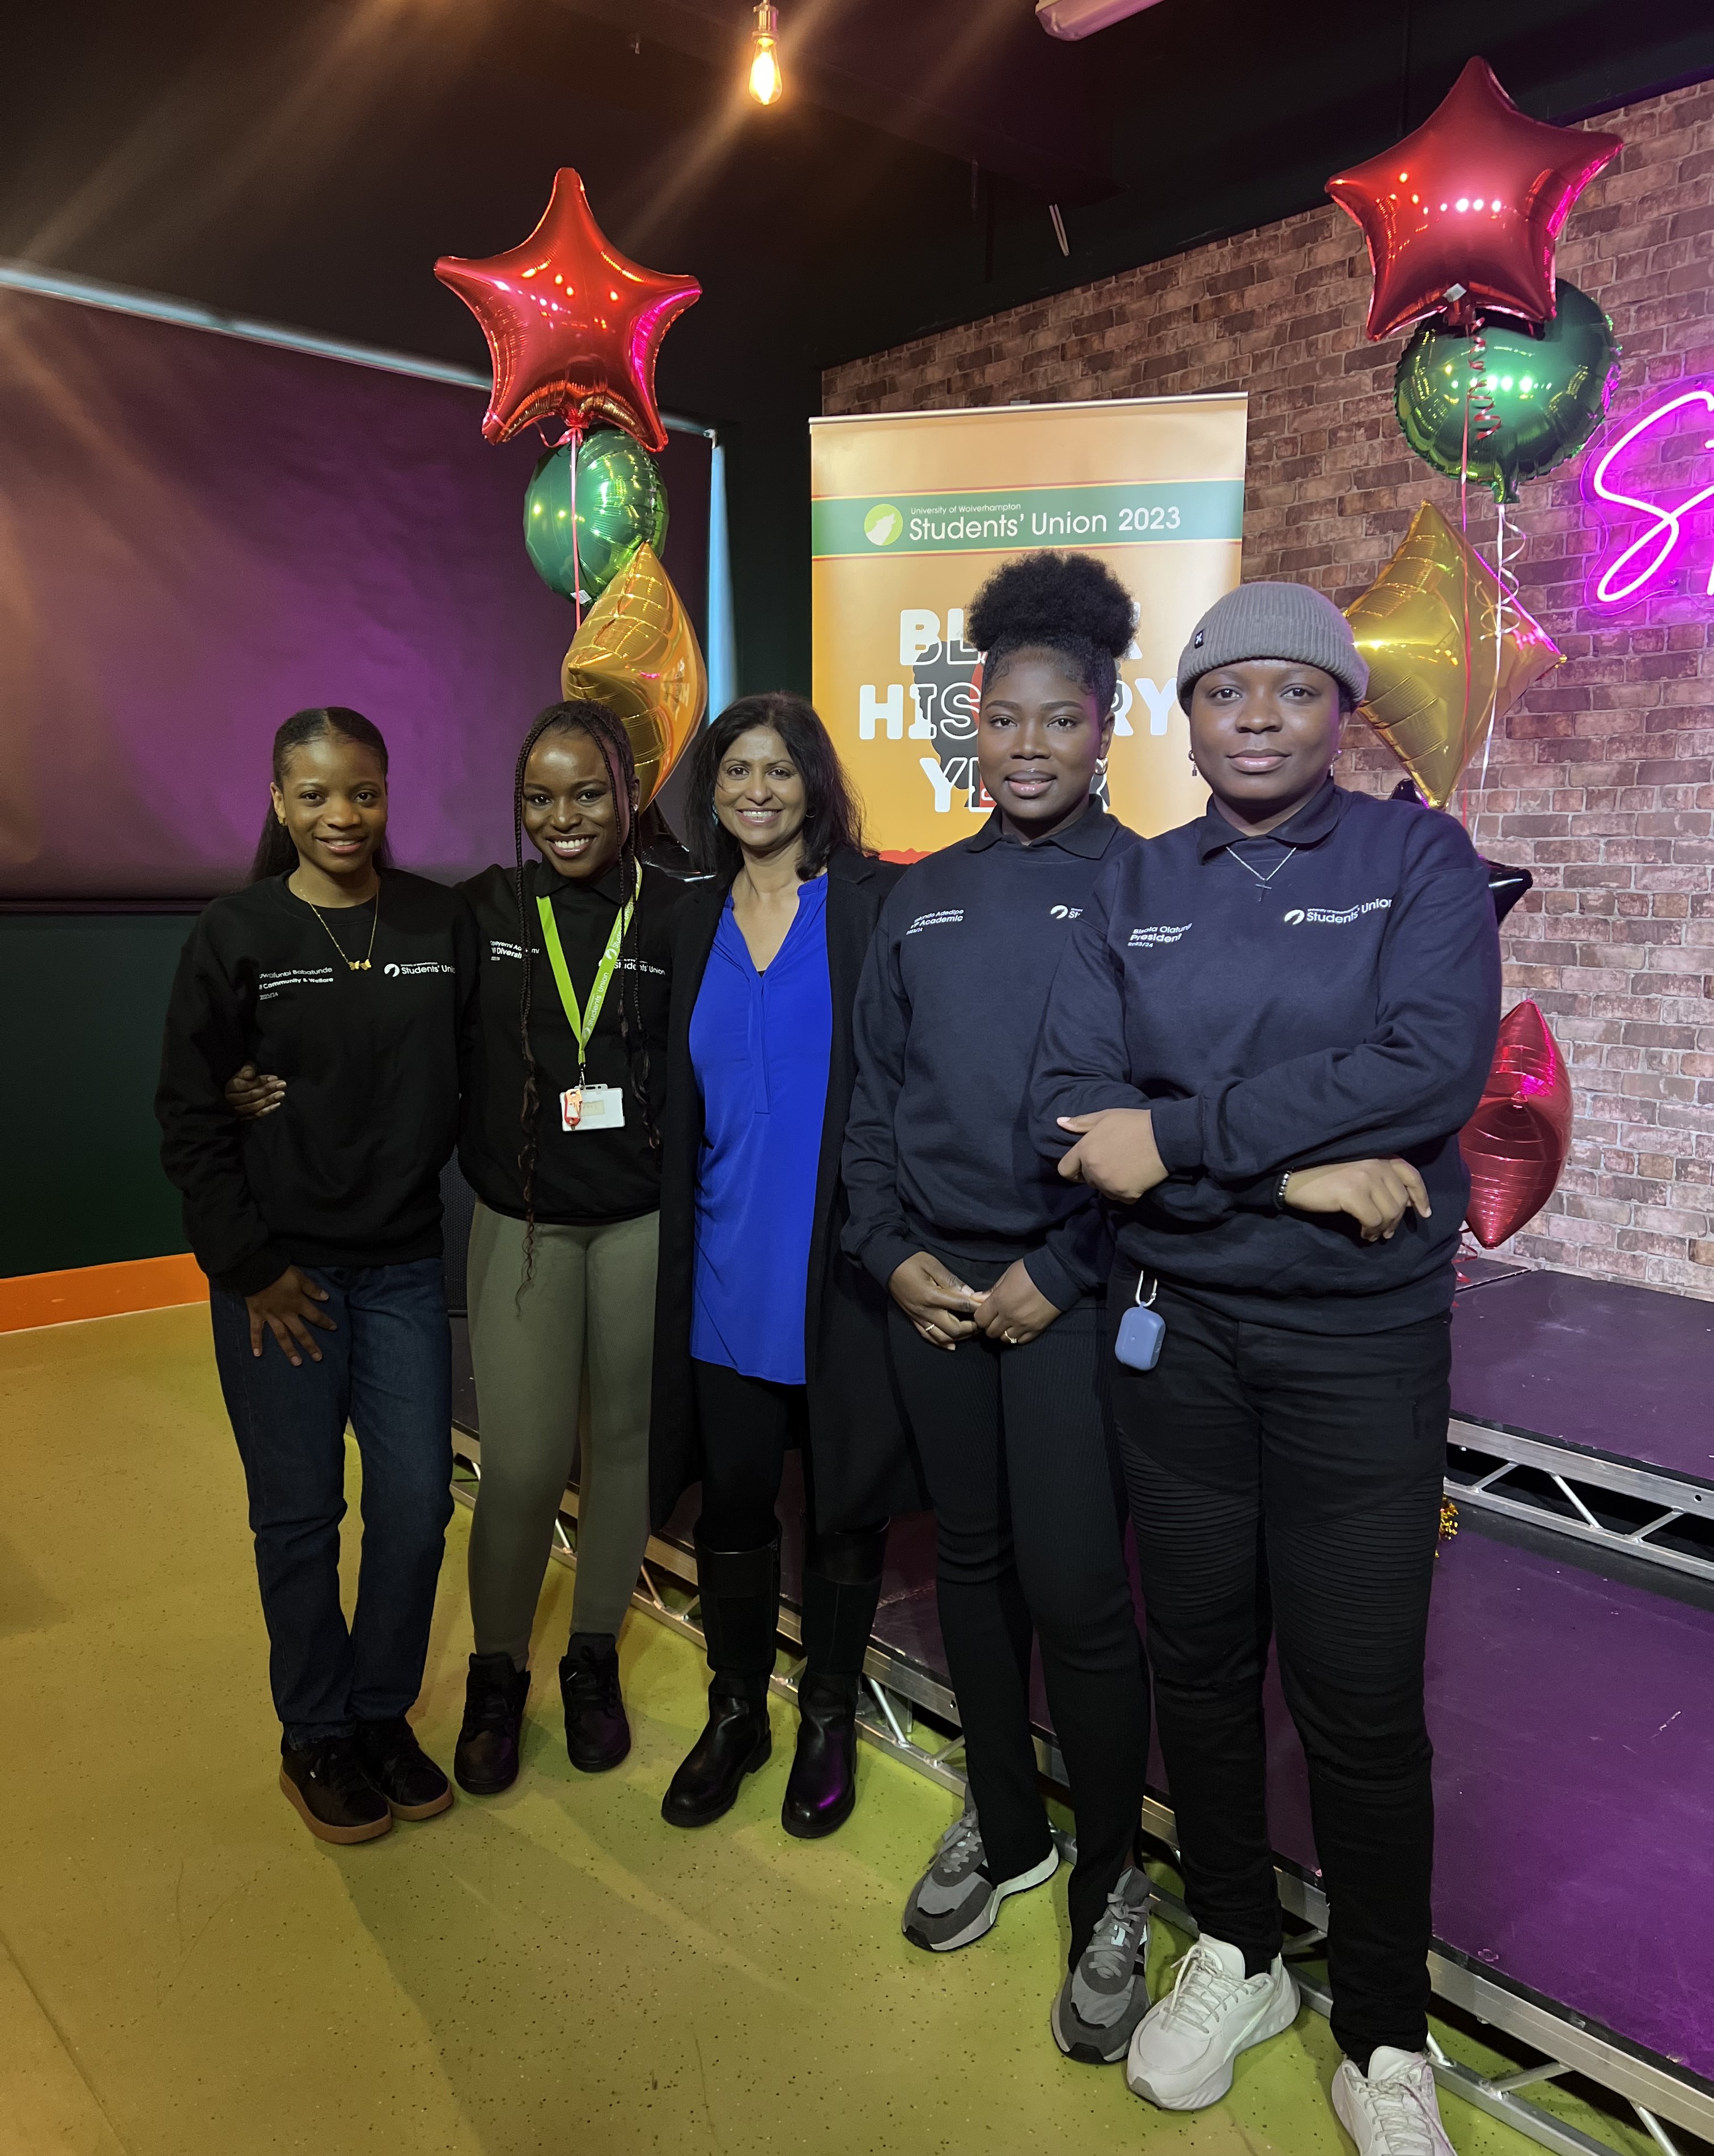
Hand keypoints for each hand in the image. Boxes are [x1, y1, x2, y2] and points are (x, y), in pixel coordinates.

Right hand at [226, 1063, 285, 1118]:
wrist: (237, 1094)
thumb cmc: (242, 1080)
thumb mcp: (243, 1071)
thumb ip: (246, 1070)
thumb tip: (250, 1073)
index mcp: (231, 1087)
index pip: (247, 1085)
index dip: (261, 1081)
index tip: (274, 1078)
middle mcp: (232, 1100)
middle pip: (252, 1095)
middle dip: (268, 1089)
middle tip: (282, 1084)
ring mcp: (237, 1110)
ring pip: (254, 1106)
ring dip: (269, 1100)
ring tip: (281, 1094)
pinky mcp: (243, 1117)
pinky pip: (256, 1115)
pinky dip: (267, 1110)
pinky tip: (277, 1104)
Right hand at [245, 1266, 334, 1364]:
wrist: (257, 1269)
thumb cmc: (280, 1272)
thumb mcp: (300, 1277)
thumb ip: (312, 1289)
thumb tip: (326, 1297)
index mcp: (297, 1304)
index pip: (315, 1316)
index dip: (325, 1322)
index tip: (334, 1328)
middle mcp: (285, 1314)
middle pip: (300, 1332)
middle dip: (310, 1345)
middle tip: (318, 1358)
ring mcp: (270, 1317)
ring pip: (281, 1336)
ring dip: (289, 1350)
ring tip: (296, 1363)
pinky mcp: (256, 1315)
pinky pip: (255, 1331)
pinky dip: (255, 1342)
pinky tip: (257, 1354)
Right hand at [888, 1252, 979, 1353]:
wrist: (888, 1266)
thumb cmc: (912, 1262)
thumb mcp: (933, 1265)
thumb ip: (952, 1281)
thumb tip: (970, 1294)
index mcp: (932, 1296)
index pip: (961, 1306)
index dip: (976, 1307)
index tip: (987, 1306)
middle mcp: (926, 1312)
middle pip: (954, 1329)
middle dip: (971, 1327)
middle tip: (981, 1321)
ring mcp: (919, 1318)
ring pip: (942, 1337)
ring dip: (959, 1337)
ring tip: (970, 1331)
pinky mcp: (913, 1320)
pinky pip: (928, 1336)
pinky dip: (941, 1343)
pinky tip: (951, 1345)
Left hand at [973, 1259, 1060, 1348]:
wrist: (1059, 1274)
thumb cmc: (1030, 1270)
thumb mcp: (1007, 1275)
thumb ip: (991, 1290)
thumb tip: (976, 1298)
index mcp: (999, 1301)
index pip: (980, 1319)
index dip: (981, 1317)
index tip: (985, 1312)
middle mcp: (1009, 1316)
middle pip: (991, 1332)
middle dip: (991, 1326)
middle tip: (997, 1318)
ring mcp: (1024, 1325)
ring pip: (1005, 1339)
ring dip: (1004, 1332)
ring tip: (1009, 1323)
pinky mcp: (1037, 1329)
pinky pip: (1021, 1341)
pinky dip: (1018, 1336)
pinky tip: (1020, 1327)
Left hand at [1056, 1109, 1167, 1204]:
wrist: (1165, 1137)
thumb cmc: (1134, 1123)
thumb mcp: (1106, 1116)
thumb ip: (1081, 1123)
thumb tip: (1059, 1122)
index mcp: (1085, 1151)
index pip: (1065, 1169)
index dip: (1073, 1168)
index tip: (1084, 1164)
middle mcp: (1093, 1170)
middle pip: (1087, 1180)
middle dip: (1096, 1173)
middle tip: (1114, 1159)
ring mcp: (1109, 1185)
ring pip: (1103, 1190)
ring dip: (1111, 1183)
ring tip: (1126, 1167)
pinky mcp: (1126, 1195)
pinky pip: (1121, 1197)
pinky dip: (1127, 1191)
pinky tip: (1137, 1176)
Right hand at [1282, 1159, 1430, 1243]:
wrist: (1292, 1177)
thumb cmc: (1322, 1175)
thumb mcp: (1355, 1171)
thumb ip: (1378, 1180)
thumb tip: (1401, 1206)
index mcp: (1378, 1155)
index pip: (1410, 1175)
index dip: (1421, 1196)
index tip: (1423, 1213)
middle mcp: (1375, 1163)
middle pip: (1401, 1199)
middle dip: (1396, 1220)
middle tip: (1386, 1233)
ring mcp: (1365, 1176)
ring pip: (1390, 1212)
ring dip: (1384, 1228)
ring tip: (1373, 1235)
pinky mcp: (1353, 1192)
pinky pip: (1374, 1220)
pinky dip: (1371, 1231)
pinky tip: (1363, 1234)